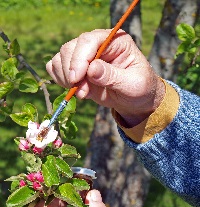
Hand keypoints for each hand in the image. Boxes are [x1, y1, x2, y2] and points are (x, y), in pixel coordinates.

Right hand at [46, 29, 164, 125]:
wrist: (133, 99)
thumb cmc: (139, 88)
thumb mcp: (133, 84)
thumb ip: (112, 76)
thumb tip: (91, 69)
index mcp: (114, 40)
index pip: (89, 40)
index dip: (79, 59)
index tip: (76, 80)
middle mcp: (97, 44)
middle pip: (70, 48)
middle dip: (72, 73)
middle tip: (82, 93)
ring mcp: (84, 55)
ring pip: (60, 58)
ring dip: (66, 78)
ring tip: (83, 93)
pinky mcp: (76, 68)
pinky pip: (56, 68)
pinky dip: (60, 79)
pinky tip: (75, 89)